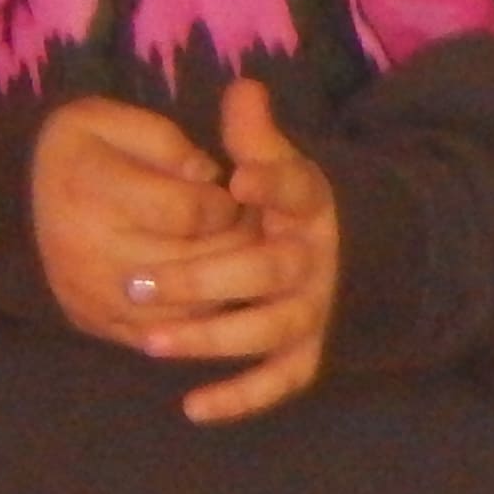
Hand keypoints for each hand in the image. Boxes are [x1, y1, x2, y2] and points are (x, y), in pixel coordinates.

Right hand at [34, 95, 260, 345]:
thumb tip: (207, 177)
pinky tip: (203, 282)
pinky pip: (168, 334)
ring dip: (224, 283)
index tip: (226, 191)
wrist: (17, 201)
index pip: (193, 212)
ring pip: (191, 309)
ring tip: (224, 250)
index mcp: (91, 193)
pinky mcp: (97, 323)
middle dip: (234, 242)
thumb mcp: (109, 119)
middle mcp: (88, 254)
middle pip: (198, 264)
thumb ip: (166, 142)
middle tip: (240, 223)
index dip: (225, 202)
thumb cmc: (82, 152)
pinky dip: (196, 312)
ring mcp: (92, 297)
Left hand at [140, 78, 341, 424]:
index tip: (237, 180)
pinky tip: (192, 407)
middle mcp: (316, 259)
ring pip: (270, 329)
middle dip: (205, 279)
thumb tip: (242, 86)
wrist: (353, 258)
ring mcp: (314, 308)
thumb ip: (255, 135)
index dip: (271, 183)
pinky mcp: (308, 350)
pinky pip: (281, 380)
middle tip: (139, 284)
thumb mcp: (281, 165)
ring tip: (150, 342)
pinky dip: (243, 398)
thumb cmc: (291, 210)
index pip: (295, 189)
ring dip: (213, 339)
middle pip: (269, 269)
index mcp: (309, 205)